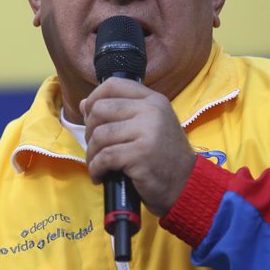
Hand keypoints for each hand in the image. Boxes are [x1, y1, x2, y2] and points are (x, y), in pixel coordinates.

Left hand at [81, 78, 195, 216]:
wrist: (186, 184)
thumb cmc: (162, 156)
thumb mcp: (148, 126)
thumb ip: (120, 112)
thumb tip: (84, 104)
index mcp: (153, 100)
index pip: (113, 85)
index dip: (94, 98)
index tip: (89, 116)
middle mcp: (151, 111)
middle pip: (100, 109)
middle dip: (89, 130)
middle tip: (96, 146)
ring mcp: (147, 132)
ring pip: (100, 135)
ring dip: (92, 153)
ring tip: (97, 164)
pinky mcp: (140, 155)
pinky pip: (105, 157)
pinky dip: (96, 168)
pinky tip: (100, 175)